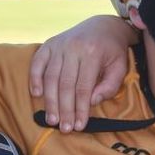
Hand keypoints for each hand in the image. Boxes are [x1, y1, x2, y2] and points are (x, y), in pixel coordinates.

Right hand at [28, 15, 137, 130]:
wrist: (103, 26)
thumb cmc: (113, 51)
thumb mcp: (120, 68)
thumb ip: (109, 86)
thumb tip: (91, 101)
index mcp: (92, 53)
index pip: (84, 88)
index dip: (80, 109)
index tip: (79, 126)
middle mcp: (73, 48)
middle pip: (65, 85)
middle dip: (64, 109)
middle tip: (64, 128)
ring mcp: (59, 45)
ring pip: (50, 77)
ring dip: (50, 101)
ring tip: (51, 119)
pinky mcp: (49, 44)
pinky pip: (38, 62)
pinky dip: (35, 78)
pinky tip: (37, 95)